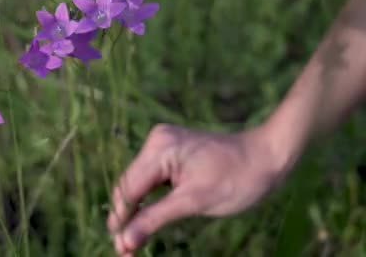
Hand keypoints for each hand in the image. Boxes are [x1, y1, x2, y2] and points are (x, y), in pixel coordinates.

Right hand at [107, 123, 284, 255]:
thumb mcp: (194, 202)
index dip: (121, 220)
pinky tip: (144, 220)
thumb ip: (154, 220)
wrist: (267, 156)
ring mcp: (162, 145)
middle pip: (130, 186)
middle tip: (125, 251)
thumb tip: (124, 241)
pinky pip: (151, 179)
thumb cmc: (237, 178)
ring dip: (135, 211)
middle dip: (126, 218)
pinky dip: (148, 201)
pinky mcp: (170, 152)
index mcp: (159, 148)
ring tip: (131, 242)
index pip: (128, 189)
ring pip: (138, 184)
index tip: (120, 249)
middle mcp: (156, 142)